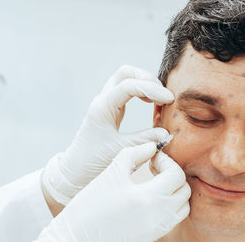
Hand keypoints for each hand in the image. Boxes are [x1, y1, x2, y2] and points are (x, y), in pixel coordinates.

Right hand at [36, 142, 190, 241]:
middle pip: (184, 191)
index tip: (153, 158)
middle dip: (174, 175)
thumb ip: (134, 154)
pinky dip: (170, 205)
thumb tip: (152, 146)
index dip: (167, 162)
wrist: (75, 238)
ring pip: (182, 207)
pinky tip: (152, 198)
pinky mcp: (152, 236)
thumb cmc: (89, 206)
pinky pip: (173, 219)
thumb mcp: (111, 173)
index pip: (177, 175)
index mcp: (149, 198)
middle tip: (156, 168)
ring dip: (175, 191)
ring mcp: (157, 229)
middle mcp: (158, 216)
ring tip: (156, 183)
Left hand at [42, 65, 173, 205]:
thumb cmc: (93, 162)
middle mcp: (103, 100)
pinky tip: (151, 104)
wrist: (75, 171)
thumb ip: (144, 140)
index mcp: (102, 108)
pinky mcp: (111, 109)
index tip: (169, 100)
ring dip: (145, 83)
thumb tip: (167, 133)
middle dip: (147, 78)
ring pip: (126, 78)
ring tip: (160, 99)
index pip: (129, 86)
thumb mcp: (121, 152)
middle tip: (164, 95)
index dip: (152, 89)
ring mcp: (106, 103)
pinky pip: (127, 90)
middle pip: (126, 73)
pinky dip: (142, 91)